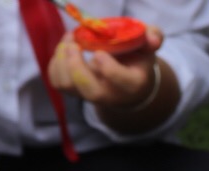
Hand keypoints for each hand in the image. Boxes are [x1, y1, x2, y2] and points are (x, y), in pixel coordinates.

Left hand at [48, 28, 165, 108]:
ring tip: (68, 42)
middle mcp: (111, 95)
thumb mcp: (148, 46)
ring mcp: (90, 95)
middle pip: (90, 90)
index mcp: (132, 84)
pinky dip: (55, 63)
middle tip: (75, 44)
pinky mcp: (74, 91)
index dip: (106, 65)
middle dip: (76, 65)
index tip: (100, 51)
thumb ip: (154, 37)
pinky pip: (57, 81)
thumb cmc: (137, 59)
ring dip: (62, 60)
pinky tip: (65, 50)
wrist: (127, 82)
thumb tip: (151, 38)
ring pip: (67, 85)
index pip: (119, 81)